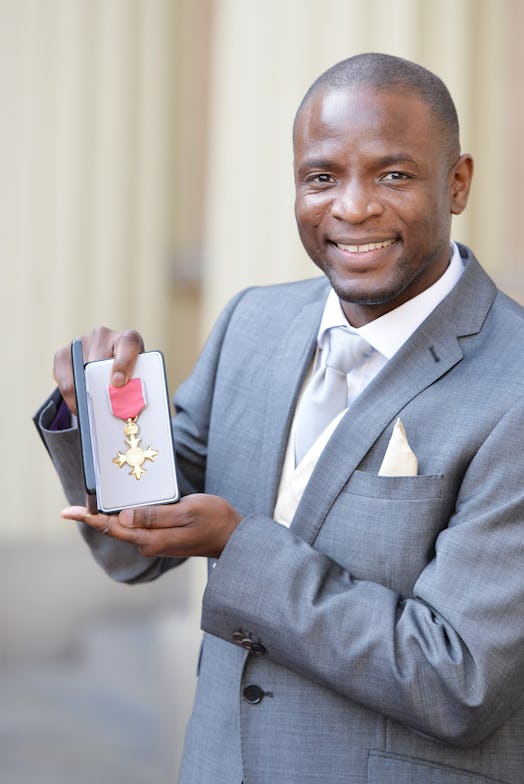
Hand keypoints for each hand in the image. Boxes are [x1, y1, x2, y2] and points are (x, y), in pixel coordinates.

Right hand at [53, 326, 144, 413]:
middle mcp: (103, 336)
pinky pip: (62, 378)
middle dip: (99, 385)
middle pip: (99, 359)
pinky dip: (70, 396)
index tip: (118, 383)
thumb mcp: (137, 377)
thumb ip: (134, 385)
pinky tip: (78, 407)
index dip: (123, 363)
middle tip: (102, 407)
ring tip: (88, 412)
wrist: (109, 366)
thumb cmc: (128, 375)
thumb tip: (127, 405)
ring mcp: (82, 342)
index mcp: (127, 339)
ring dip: (83, 393)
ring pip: (79, 371)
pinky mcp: (63, 353)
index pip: (128, 344)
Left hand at [61, 494, 242, 558]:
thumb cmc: (214, 520)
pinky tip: (122, 507)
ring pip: (125, 526)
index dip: (89, 517)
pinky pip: (138, 526)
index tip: (68, 511)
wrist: (234, 536)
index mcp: (151, 539)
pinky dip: (126, 516)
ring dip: (110, 515)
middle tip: (74, 505)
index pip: (112, 527)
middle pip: (114, 527)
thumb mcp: (186, 511)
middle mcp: (149, 544)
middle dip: (95, 515)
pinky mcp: (162, 537)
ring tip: (92, 503)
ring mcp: (155, 542)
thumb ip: (155, 515)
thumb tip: (122, 517)